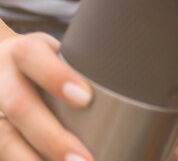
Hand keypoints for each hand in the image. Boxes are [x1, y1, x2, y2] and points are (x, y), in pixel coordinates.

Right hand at [0, 31, 93, 160]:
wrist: (4, 67)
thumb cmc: (49, 64)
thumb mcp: (63, 52)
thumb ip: (85, 66)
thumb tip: (140, 84)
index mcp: (24, 53)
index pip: (33, 56)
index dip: (56, 77)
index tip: (85, 99)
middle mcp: (2, 79)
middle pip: (18, 105)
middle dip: (51, 137)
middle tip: (84, 160)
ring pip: (4, 137)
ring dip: (33, 159)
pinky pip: (4, 151)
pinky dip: (28, 160)